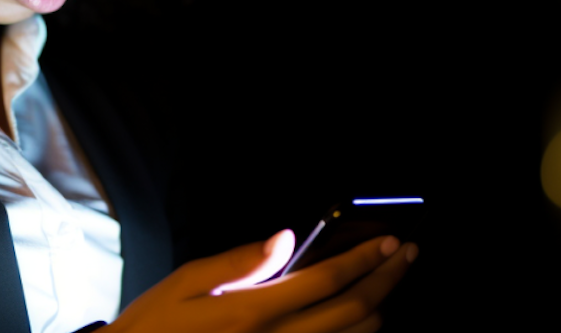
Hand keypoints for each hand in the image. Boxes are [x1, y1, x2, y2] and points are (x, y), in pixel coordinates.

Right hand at [106, 230, 416, 332]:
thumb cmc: (155, 326)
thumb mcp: (186, 282)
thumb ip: (240, 260)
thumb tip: (285, 237)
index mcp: (250, 311)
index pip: (326, 280)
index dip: (364, 258)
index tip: (388, 241)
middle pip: (353, 312)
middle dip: (385, 279)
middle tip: (405, 255)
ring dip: (378, 311)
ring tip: (386, 286)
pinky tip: (359, 322)